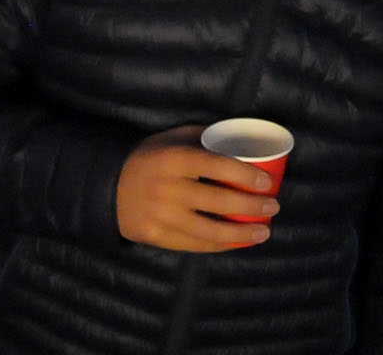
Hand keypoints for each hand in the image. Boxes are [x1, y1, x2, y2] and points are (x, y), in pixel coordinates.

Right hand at [115, 125, 278, 250]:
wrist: (108, 186)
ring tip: (264, 232)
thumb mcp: (173, 138)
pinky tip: (237, 243)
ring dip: (241, 234)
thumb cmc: (150, 158)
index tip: (268, 184)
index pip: (217, 166)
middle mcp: (167, 188)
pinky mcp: (155, 236)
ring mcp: (160, 216)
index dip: (245, 176)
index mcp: (174, 159)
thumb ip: (204, 138)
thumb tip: (243, 140)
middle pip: (218, 201)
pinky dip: (219, 245)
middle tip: (273, 208)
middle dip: (252, 207)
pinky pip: (193, 244)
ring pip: (209, 230)